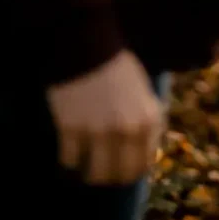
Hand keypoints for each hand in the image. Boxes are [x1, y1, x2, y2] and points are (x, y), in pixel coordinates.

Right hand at [47, 50, 164, 185]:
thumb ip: (147, 121)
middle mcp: (127, 130)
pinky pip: (70, 160)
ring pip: (95, 174)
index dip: (132, 168)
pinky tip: (70, 149)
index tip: (123, 166)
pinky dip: (70, 158)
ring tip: (86, 165)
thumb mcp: (143, 92)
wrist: (88, 44)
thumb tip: (145, 151)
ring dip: (91, 172)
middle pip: (121, 175)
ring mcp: (98, 132)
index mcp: (148, 119)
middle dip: (113, 175)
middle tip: (103, 170)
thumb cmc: (118, 66)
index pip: (144, 163)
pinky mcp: (71, 129)